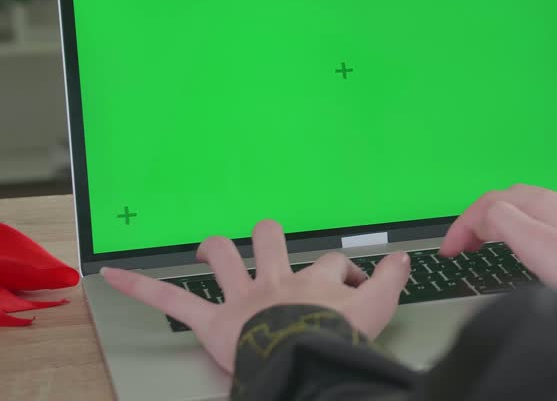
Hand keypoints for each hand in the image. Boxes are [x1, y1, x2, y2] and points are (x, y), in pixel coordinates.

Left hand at [101, 219, 409, 372]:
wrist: (307, 358)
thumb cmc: (338, 340)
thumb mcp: (379, 309)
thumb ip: (391, 281)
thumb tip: (402, 258)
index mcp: (317, 282)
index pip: (334, 264)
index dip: (347, 273)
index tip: (359, 286)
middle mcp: (279, 280)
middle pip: (273, 242)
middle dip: (270, 239)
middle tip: (271, 244)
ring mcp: (245, 298)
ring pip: (226, 260)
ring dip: (216, 251)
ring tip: (210, 250)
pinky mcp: (216, 323)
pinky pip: (174, 302)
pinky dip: (141, 286)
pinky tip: (111, 273)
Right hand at [440, 184, 556, 292]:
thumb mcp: (536, 243)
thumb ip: (505, 221)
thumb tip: (485, 216)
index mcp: (541, 202)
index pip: (490, 201)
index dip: (463, 224)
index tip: (449, 248)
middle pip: (508, 200)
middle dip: (479, 220)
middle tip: (461, 246)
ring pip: (527, 209)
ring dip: (500, 223)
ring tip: (487, 244)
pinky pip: (545, 220)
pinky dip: (523, 229)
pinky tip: (529, 246)